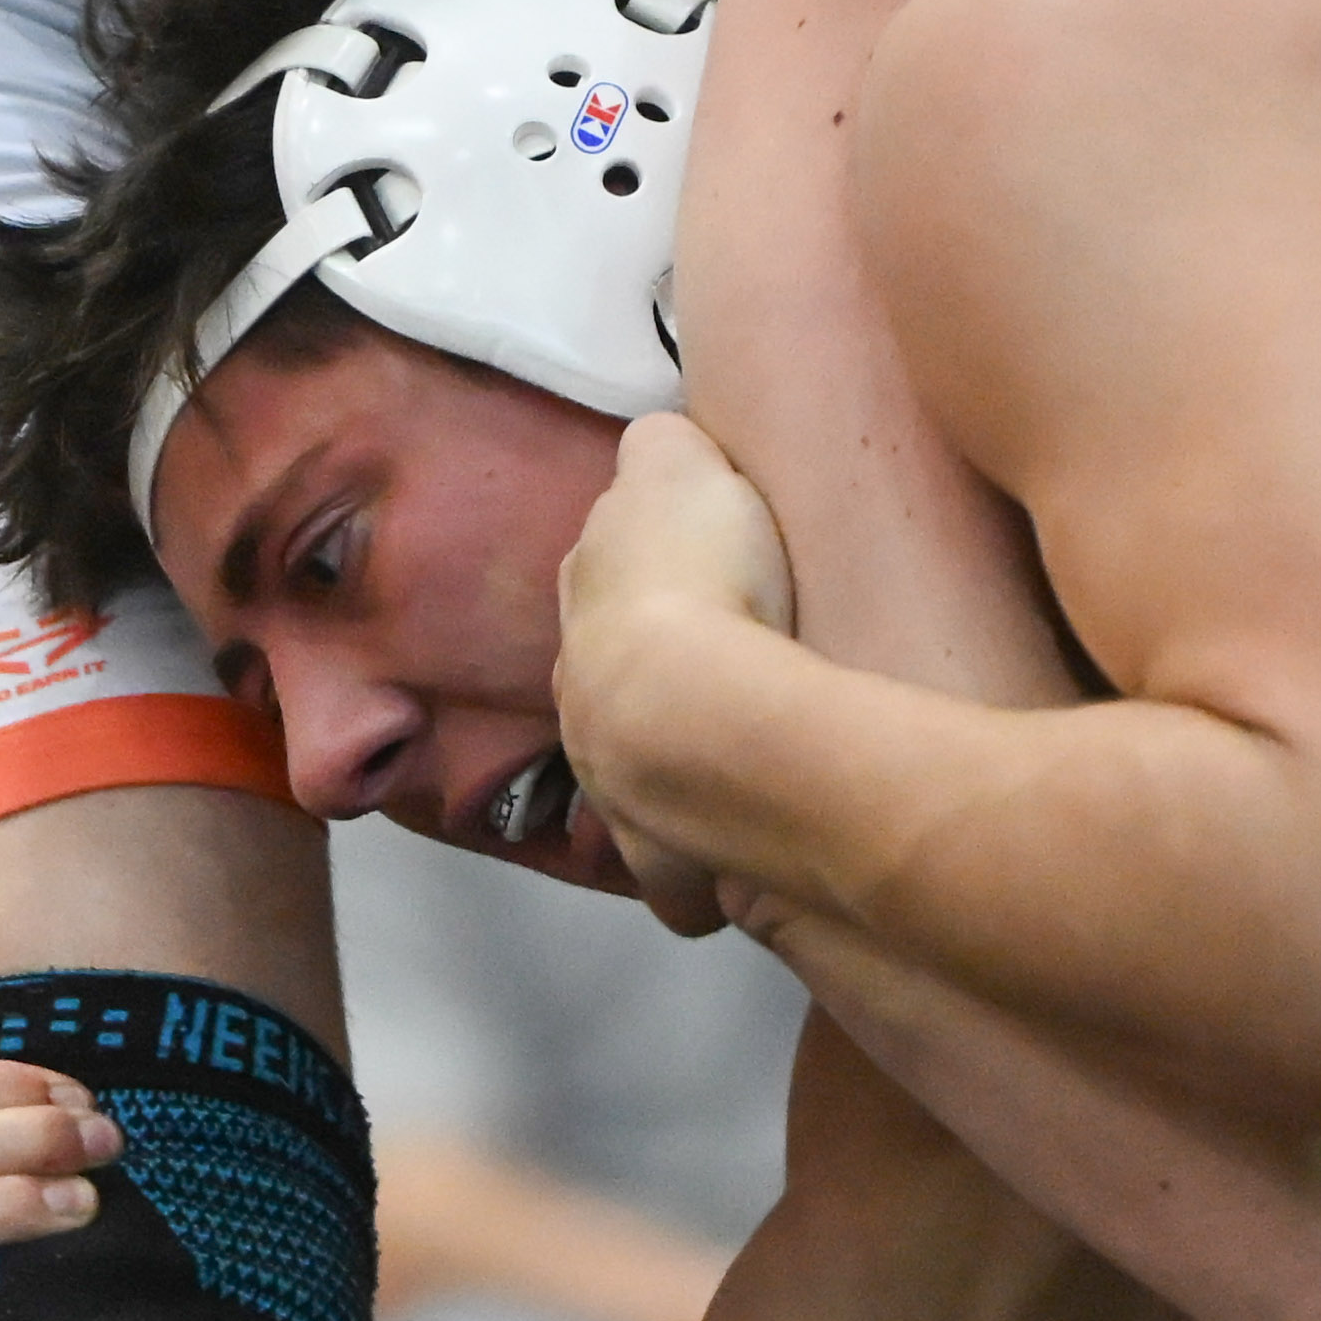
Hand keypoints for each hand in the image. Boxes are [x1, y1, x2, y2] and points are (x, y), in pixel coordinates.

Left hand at [555, 412, 798, 937]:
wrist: (686, 708)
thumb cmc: (692, 577)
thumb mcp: (676, 465)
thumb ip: (663, 449)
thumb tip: (659, 444)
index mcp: (587, 596)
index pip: (603, 582)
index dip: (646, 584)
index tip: (696, 589)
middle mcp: (580, 691)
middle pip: (607, 683)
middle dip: (650, 686)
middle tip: (722, 682)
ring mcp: (610, 779)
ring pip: (635, 780)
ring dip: (675, 778)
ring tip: (735, 775)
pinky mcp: (659, 857)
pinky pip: (681, 875)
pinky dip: (703, 874)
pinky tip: (741, 867)